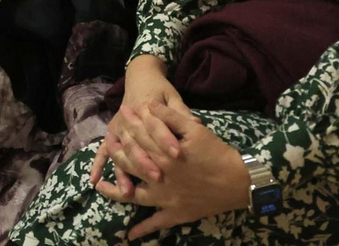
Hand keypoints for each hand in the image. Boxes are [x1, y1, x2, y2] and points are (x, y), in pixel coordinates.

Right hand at [90, 56, 197, 194]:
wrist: (141, 77)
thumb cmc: (160, 90)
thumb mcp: (173, 97)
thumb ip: (182, 113)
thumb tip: (196, 124)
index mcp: (145, 108)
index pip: (156, 126)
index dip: (166, 139)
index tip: (177, 155)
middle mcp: (127, 120)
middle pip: (136, 143)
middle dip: (145, 162)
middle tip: (158, 178)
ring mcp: (117, 128)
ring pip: (120, 152)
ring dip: (123, 172)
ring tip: (128, 191)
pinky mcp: (112, 134)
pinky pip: (103, 151)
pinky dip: (98, 165)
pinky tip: (94, 180)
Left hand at [94, 106, 249, 240]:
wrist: (239, 182)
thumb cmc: (217, 153)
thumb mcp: (194, 129)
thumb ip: (170, 116)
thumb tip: (148, 105)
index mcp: (163, 155)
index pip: (140, 138)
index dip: (130, 124)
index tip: (121, 114)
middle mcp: (159, 178)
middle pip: (131, 163)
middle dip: (117, 151)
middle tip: (109, 143)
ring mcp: (165, 198)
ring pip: (134, 195)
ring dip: (116, 191)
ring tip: (100, 186)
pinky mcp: (176, 214)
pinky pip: (156, 224)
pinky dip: (142, 229)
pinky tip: (129, 234)